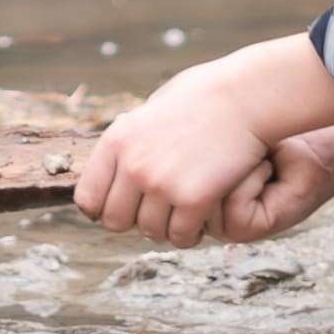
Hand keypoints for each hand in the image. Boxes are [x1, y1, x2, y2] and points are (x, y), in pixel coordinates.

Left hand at [78, 36, 333, 246]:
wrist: (246, 97)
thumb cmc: (205, 97)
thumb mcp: (155, 108)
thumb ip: (134, 138)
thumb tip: (120, 162)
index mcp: (118, 140)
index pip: (87, 198)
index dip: (103, 208)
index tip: (123, 206)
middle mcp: (133, 166)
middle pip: (115, 222)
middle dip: (135, 220)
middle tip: (158, 210)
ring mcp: (162, 185)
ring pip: (150, 232)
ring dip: (166, 226)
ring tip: (183, 212)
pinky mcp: (193, 200)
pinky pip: (180, 236)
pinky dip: (190, 233)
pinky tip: (201, 218)